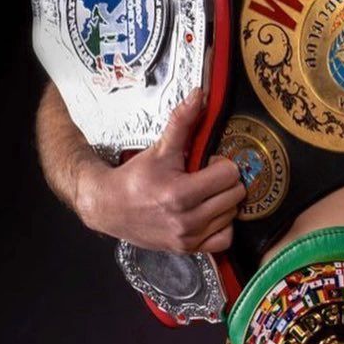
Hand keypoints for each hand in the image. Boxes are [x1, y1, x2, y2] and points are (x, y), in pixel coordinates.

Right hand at [76, 88, 245, 252]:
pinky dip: (222, 226)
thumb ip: (182, 121)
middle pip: (235, 195)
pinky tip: (209, 214)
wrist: (108, 206)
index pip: (229, 175)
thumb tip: (200, 94)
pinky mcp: (187, 249)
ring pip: (232, 216)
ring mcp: (188, 238)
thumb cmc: (134, 178)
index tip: (208, 164)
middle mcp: (186, 220)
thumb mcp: (160, 149)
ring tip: (204, 194)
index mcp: (180, 193)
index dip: (222, 164)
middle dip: (225, 182)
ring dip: (224, 203)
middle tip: (206, 178)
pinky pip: (224, 240)